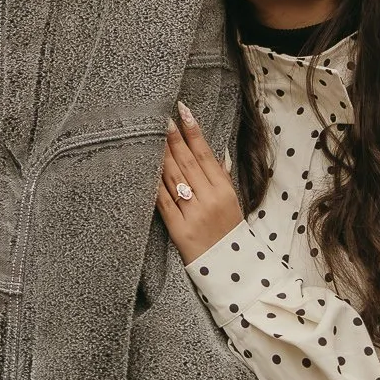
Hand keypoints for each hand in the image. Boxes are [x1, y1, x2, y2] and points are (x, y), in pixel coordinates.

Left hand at [155, 103, 243, 262]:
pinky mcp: (178, 229)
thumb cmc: (229, 230)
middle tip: (161, 117)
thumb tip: (219, 151)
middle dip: (173, 138)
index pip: (205, 154)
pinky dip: (154, 184)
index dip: (194, 132)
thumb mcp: (234, 201)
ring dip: (161, 155)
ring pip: (173, 178)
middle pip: (187, 162)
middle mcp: (209, 199)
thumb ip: (223, 175)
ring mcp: (193, 214)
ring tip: (151, 135)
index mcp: (224, 189)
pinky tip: (146, 168)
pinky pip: (163, 202)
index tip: (183, 111)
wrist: (229, 268)